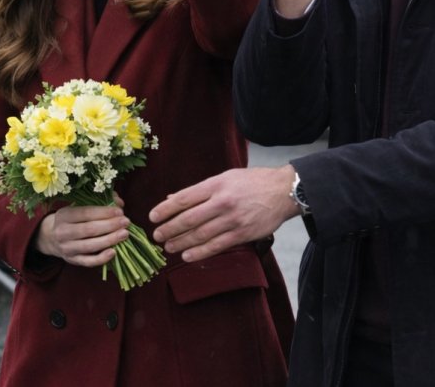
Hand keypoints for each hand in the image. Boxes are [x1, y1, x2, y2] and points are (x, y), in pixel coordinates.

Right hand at [35, 204, 128, 267]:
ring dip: (110, 240)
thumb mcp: (78, 206)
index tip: (120, 211)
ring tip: (125, 234)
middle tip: (126, 222)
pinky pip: (88, 262)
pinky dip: (101, 258)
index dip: (104, 212)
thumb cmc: (71, 219)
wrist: (52, 237)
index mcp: (63, 215)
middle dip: (110, 225)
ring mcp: (67, 248)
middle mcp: (63, 232)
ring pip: (90, 246)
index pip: (86, 213)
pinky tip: (114, 252)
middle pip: (89, 230)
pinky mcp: (72, 260)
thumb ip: (99, 202)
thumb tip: (119, 202)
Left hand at [149, 166, 297, 261]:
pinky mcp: (242, 234)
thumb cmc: (252, 182)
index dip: (165, 209)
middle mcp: (222, 202)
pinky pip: (217, 246)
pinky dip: (200, 252)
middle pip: (188, 218)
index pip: (183, 198)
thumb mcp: (224, 178)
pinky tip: (187, 256)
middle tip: (156, 236)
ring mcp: (232, 220)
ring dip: (181, 243)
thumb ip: (200, 190)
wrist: (283, 191)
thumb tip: (173, 198)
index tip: (152, 217)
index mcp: (215, 185)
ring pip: (200, 235)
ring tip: (168, 247)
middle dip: (169, 229)